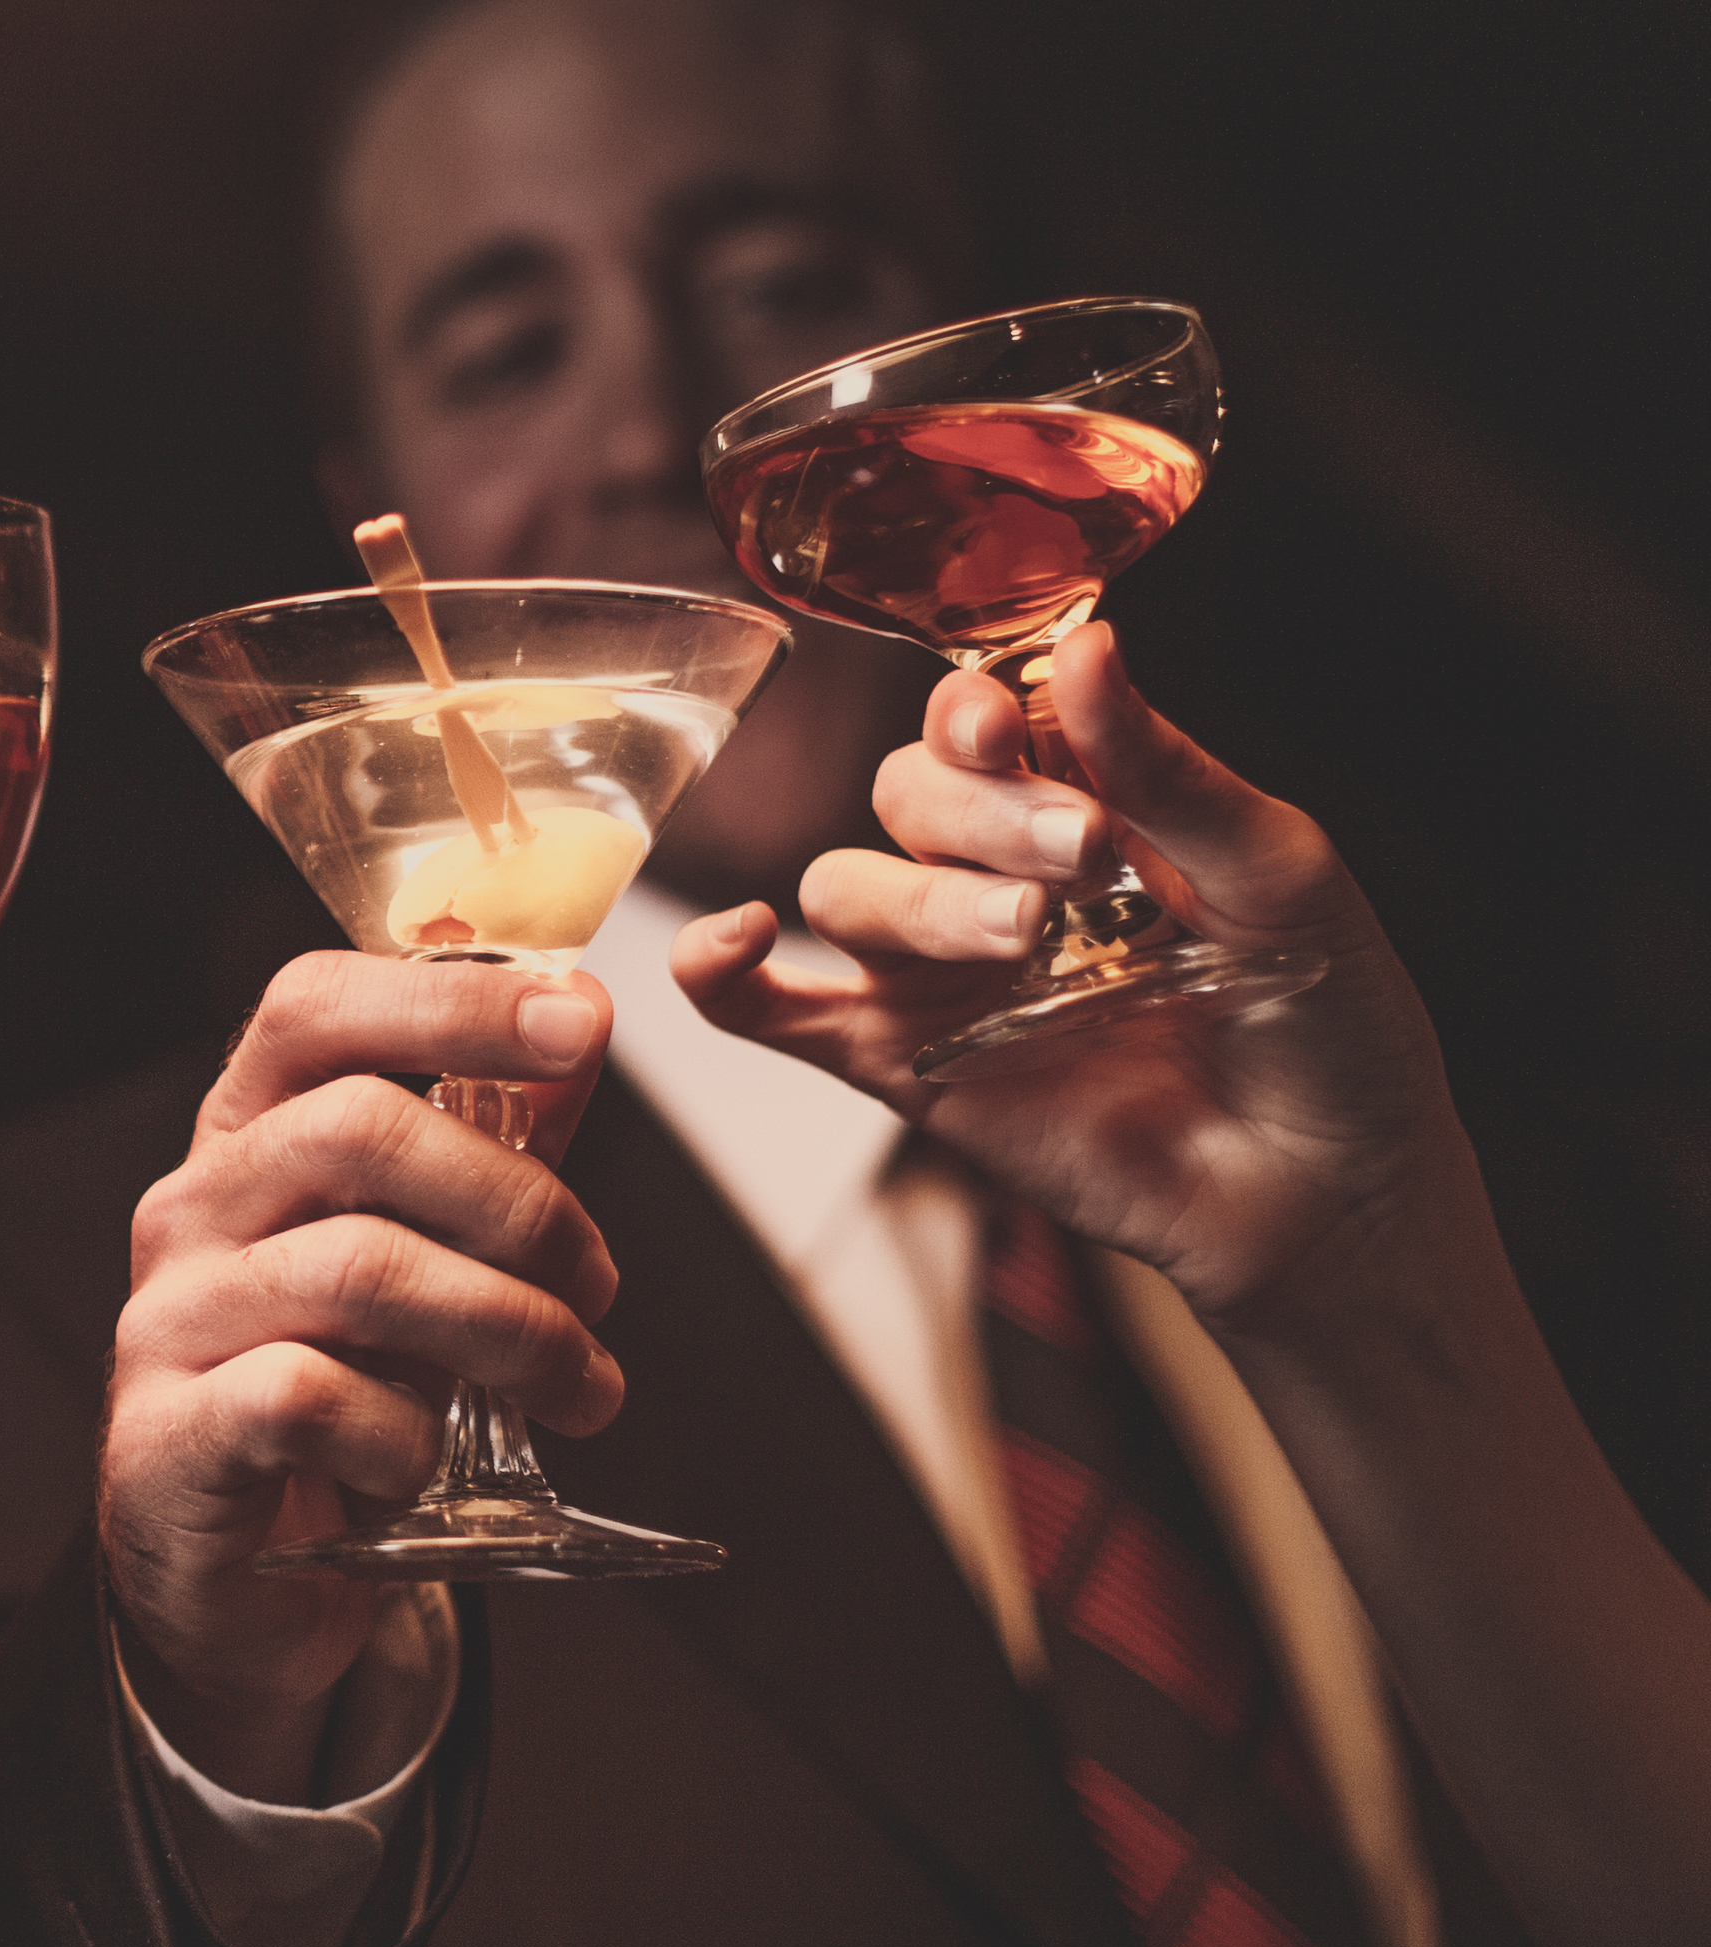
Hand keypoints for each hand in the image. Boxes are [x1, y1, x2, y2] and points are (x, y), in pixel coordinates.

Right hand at [99, 953, 619, 1793]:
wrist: (242, 1581)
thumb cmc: (336, 1403)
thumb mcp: (426, 1263)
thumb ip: (494, 1145)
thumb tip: (581, 1017)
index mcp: (249, 1140)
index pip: (314, 1010)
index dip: (449, 997)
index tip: (579, 1020)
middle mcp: (194, 1212)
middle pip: (354, 1130)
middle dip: (517, 1203)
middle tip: (599, 1284)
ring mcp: (171, 1322)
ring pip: (357, 1270)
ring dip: (508, 1330)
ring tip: (578, 1389)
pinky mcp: (173, 1438)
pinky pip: (311, 1399)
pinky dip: (403, 1435)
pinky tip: (427, 1467)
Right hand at [672, 622, 1464, 1326]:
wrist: (1327, 1190)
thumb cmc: (1330, 1022)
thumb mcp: (1277, 866)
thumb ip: (1165, 768)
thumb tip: (1084, 646)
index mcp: (1083, 802)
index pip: (975, 720)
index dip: (971, 714)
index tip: (1009, 732)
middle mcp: (995, 874)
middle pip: (901, 793)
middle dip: (978, 815)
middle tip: (1082, 859)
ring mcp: (940, 973)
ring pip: (846, 887)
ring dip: (921, 897)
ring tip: (1026, 940)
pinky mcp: (902, 1066)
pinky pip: (773, 1014)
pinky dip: (724, 975)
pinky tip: (739, 942)